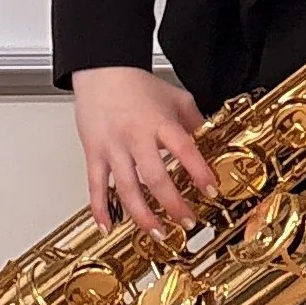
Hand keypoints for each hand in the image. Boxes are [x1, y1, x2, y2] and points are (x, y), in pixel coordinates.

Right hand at [72, 68, 218, 237]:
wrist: (101, 71)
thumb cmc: (137, 84)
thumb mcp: (177, 98)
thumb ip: (195, 121)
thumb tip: (211, 140)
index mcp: (159, 123)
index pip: (183, 149)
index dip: (198, 171)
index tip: (210, 190)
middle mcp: (135, 137)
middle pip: (155, 177)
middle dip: (172, 204)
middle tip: (187, 221)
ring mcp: (113, 148)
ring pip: (126, 188)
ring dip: (143, 215)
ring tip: (158, 233)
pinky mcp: (94, 154)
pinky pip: (96, 187)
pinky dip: (101, 209)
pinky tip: (109, 227)